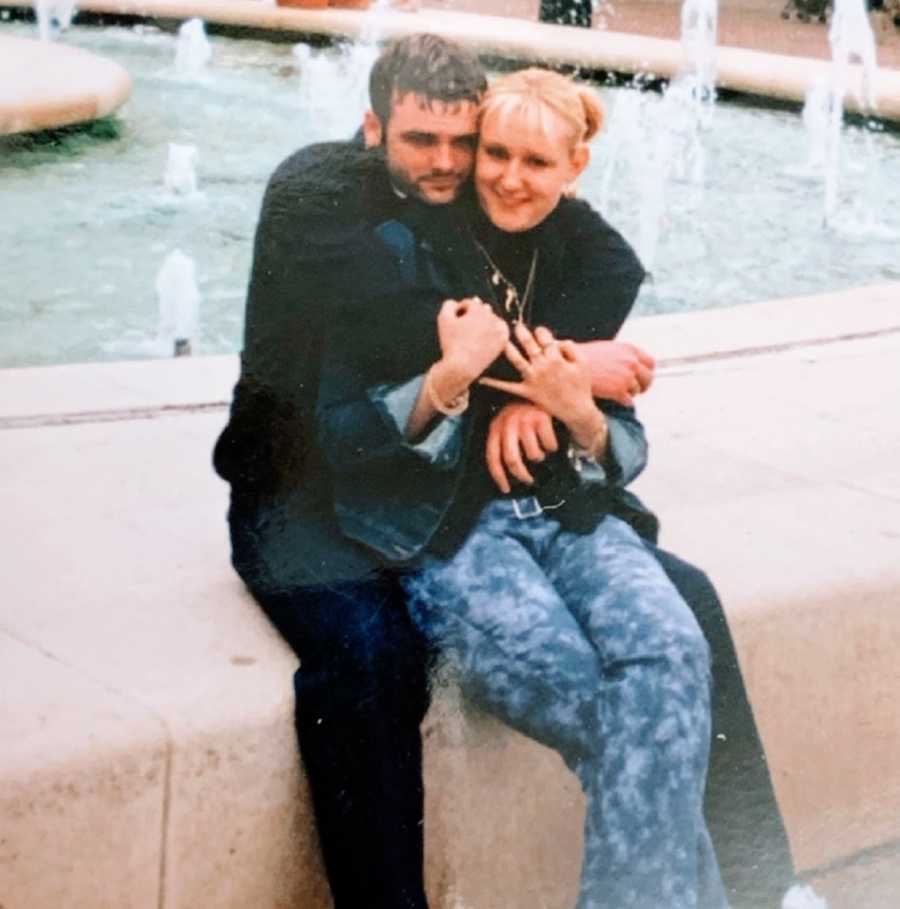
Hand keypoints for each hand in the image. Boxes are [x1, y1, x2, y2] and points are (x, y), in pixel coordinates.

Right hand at [434, 297, 509, 394]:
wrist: (463, 367)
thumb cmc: (451, 342)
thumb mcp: (443, 319)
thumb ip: (449, 304)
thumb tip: (457, 302)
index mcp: (479, 309)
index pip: (469, 303)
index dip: (459, 313)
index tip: (454, 326)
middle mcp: (492, 317)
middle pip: (481, 310)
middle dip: (471, 318)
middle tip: (463, 332)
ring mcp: (500, 329)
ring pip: (490, 320)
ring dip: (482, 324)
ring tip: (471, 337)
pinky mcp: (504, 340)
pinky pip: (496, 331)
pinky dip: (490, 333)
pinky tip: (481, 340)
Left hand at [480, 324, 599, 444]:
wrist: (577, 410)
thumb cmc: (581, 385)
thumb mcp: (582, 363)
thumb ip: (570, 348)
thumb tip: (558, 340)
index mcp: (556, 358)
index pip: (546, 338)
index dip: (541, 332)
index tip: (539, 331)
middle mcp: (543, 367)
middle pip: (529, 345)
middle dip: (522, 333)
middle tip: (515, 326)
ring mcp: (533, 379)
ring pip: (517, 361)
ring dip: (508, 350)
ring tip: (500, 341)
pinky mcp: (527, 392)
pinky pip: (509, 387)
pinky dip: (495, 383)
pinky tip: (482, 379)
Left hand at [485, 402, 558, 493]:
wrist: (541, 388)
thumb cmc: (524, 414)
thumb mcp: (508, 425)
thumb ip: (505, 444)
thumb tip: (506, 474)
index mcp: (496, 427)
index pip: (492, 457)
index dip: (499, 476)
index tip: (506, 489)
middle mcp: (508, 423)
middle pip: (512, 459)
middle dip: (521, 474)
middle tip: (528, 480)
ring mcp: (525, 419)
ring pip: (533, 454)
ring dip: (539, 457)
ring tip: (540, 451)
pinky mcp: (542, 417)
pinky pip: (549, 445)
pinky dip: (552, 447)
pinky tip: (550, 441)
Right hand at [579, 340, 654, 405]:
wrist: (570, 365)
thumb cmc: (584, 357)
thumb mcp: (608, 349)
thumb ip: (622, 356)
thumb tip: (629, 366)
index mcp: (629, 350)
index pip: (650, 363)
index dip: (646, 372)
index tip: (642, 377)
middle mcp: (631, 362)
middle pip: (648, 378)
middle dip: (642, 385)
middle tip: (635, 390)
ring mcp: (626, 377)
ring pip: (637, 390)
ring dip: (629, 393)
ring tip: (616, 392)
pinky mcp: (619, 390)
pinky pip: (628, 401)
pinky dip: (623, 402)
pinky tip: (614, 399)